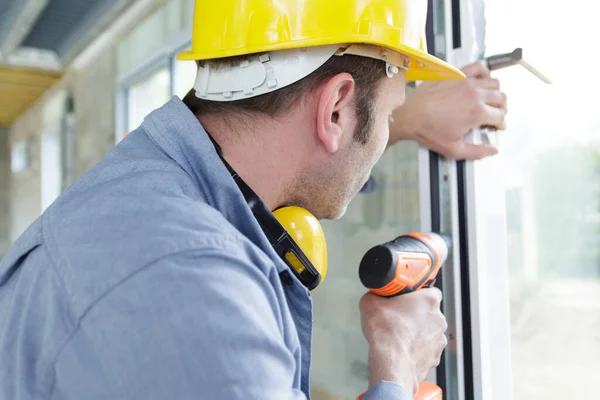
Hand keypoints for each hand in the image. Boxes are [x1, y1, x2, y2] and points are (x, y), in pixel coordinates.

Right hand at [359, 289, 447, 395]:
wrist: (390, 361)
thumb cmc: (385, 331)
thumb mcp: (370, 302)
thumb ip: (376, 295)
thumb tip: (374, 296)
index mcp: (429, 301)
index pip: (430, 291)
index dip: (418, 294)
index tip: (408, 298)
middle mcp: (438, 319)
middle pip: (429, 313)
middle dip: (416, 315)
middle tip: (399, 317)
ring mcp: (438, 340)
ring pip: (429, 332)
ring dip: (417, 333)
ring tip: (399, 336)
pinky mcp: (434, 358)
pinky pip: (426, 350)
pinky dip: (416, 349)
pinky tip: (402, 349)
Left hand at [389, 61, 507, 159]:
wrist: (409, 115)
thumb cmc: (427, 130)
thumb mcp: (454, 149)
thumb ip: (477, 152)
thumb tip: (493, 151)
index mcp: (477, 113)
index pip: (500, 116)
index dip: (501, 124)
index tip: (497, 126)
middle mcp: (475, 95)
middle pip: (501, 98)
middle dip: (502, 109)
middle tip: (496, 115)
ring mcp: (466, 82)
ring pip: (494, 83)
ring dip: (496, 92)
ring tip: (490, 100)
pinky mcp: (457, 75)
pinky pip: (478, 67)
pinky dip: (485, 72)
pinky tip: (482, 80)